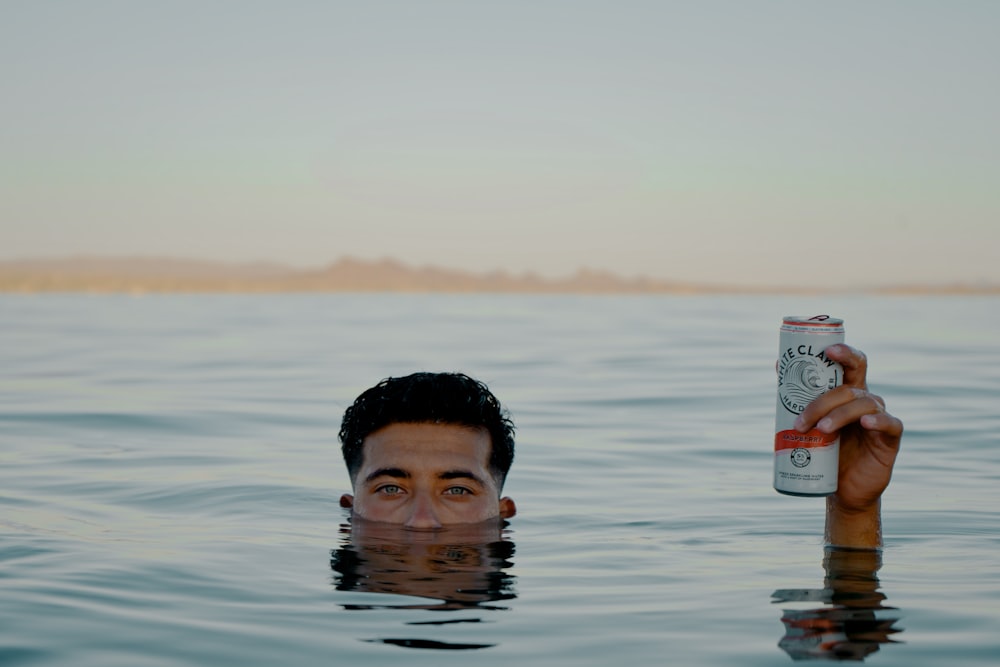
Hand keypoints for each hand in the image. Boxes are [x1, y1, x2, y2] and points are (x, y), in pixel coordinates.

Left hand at [796, 344, 902, 514]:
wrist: (842, 488)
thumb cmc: (825, 451)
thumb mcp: (811, 423)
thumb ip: (799, 397)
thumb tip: (780, 365)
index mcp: (848, 394)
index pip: (852, 365)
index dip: (844, 353)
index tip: (827, 350)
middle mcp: (866, 401)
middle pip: (851, 387)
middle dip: (823, 400)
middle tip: (801, 419)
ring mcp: (879, 418)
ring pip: (863, 404)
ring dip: (838, 415)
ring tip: (820, 430)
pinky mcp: (890, 438)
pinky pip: (889, 423)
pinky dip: (877, 420)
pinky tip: (865, 423)